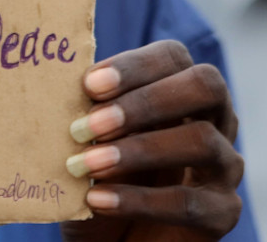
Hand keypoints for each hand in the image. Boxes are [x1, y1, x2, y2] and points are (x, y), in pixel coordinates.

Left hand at [61, 41, 243, 240]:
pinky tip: (96, 199)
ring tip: (82, 165)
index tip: (88, 85)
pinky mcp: (223, 212)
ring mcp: (224, 165)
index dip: (133, 66)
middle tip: (89, 125)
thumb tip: (58, 84)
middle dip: (145, 101)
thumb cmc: (97, 172)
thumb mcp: (87, 137)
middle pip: (204, 86)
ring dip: (136, 150)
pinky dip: (138, 200)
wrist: (111, 237)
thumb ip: (86, 109)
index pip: (172, 57)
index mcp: (180, 90)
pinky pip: (190, 202)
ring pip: (201, 140)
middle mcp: (214, 119)